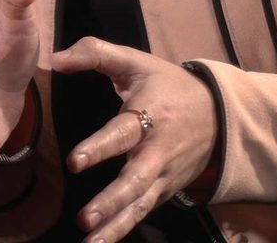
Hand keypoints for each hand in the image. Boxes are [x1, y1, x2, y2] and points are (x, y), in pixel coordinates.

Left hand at [49, 38, 216, 241]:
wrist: (221, 113)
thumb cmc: (169, 86)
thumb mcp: (136, 61)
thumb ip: (95, 53)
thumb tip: (55, 59)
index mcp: (150, 114)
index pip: (123, 133)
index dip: (100, 147)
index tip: (75, 162)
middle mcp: (158, 150)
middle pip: (136, 180)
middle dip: (111, 200)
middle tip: (85, 218)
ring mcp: (164, 174)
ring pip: (141, 203)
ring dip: (116, 224)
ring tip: (91, 241)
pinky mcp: (167, 190)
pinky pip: (145, 210)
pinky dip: (124, 228)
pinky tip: (101, 242)